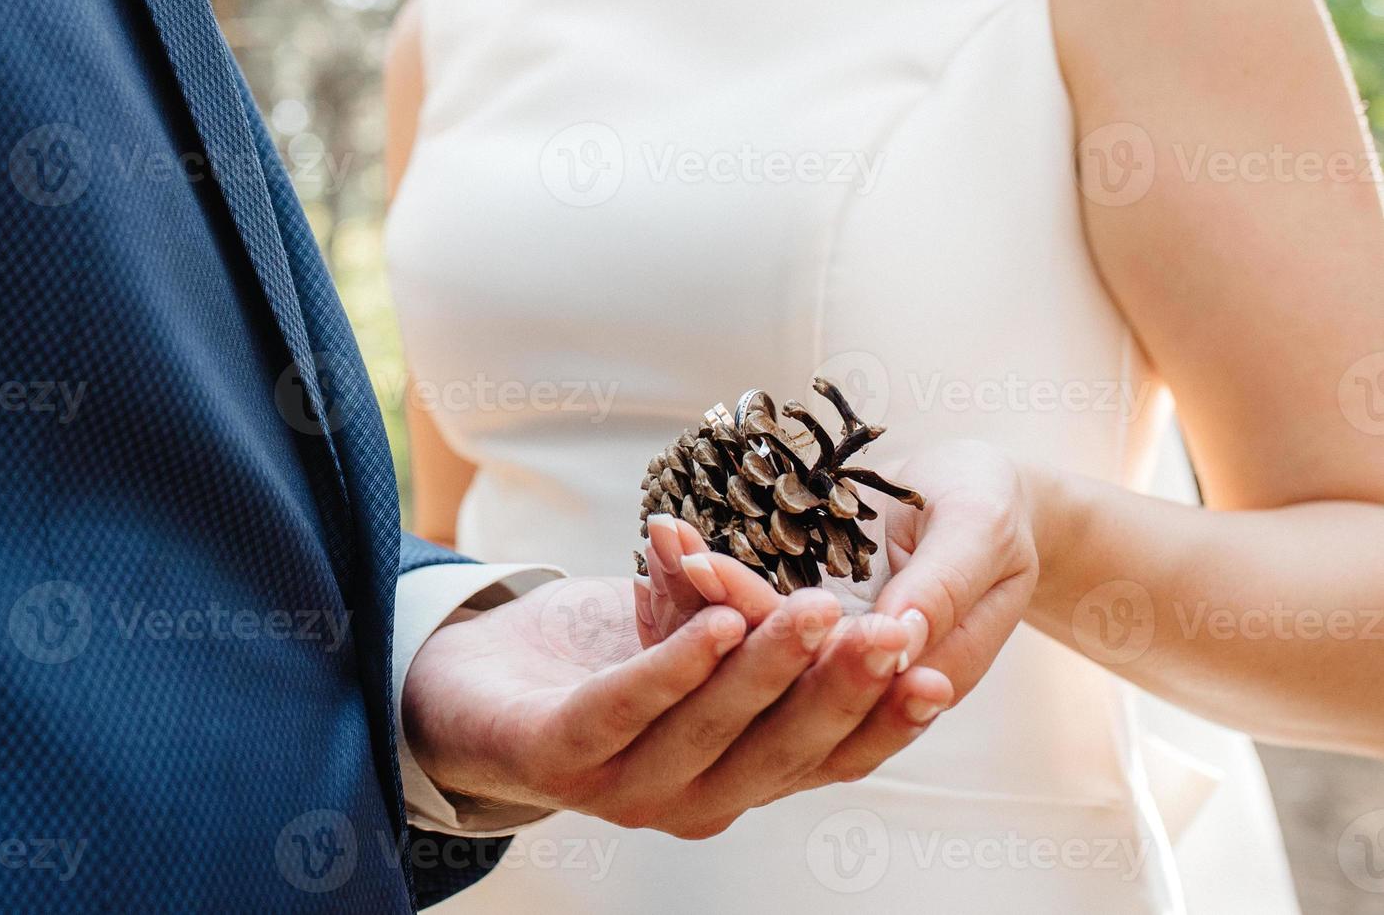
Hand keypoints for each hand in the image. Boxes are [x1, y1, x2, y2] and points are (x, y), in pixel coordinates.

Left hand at [402, 574, 921, 837]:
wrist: (471, 684)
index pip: (828, 758)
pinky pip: (625, 708)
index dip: (883, 722)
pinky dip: (674, 665)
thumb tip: (851, 614)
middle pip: (783, 749)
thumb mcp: (700, 644)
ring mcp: (623, 785)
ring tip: (816, 609)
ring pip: (713, 730)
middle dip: (842, 688)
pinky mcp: (556, 753)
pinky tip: (716, 621)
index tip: (936, 671)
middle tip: (894, 631)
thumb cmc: (600, 661)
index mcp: (738, 776)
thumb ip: (762, 639)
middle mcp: (693, 798)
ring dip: (769, 668)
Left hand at [645, 438, 1036, 725]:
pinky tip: (665, 540)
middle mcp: (862, 682)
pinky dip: (698, 578)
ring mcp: (818, 658)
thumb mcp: (981, 532)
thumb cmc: (988, 507)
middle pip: (782, 664)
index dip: (783, 630)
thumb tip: (899, 637)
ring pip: (748, 642)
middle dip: (725, 606)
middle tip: (687, 557)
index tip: (727, 579)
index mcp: (923, 676)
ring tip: (666, 539)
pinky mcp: (787, 628)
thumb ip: (944, 585)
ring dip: (698, 593)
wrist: (967, 494)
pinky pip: (736, 610)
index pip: (845, 669)